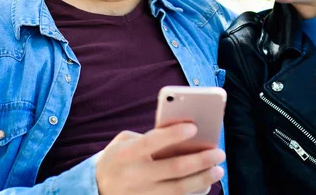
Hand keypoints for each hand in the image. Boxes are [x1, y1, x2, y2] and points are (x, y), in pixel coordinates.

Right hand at [96, 123, 224, 194]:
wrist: (96, 188)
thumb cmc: (118, 158)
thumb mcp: (124, 142)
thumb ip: (149, 137)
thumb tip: (182, 139)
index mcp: (127, 154)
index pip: (154, 142)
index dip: (174, 134)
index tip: (194, 127)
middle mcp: (134, 176)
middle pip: (174, 168)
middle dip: (201, 160)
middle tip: (219, 153)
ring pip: (179, 189)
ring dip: (203, 179)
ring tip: (218, 170)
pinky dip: (194, 194)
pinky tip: (205, 186)